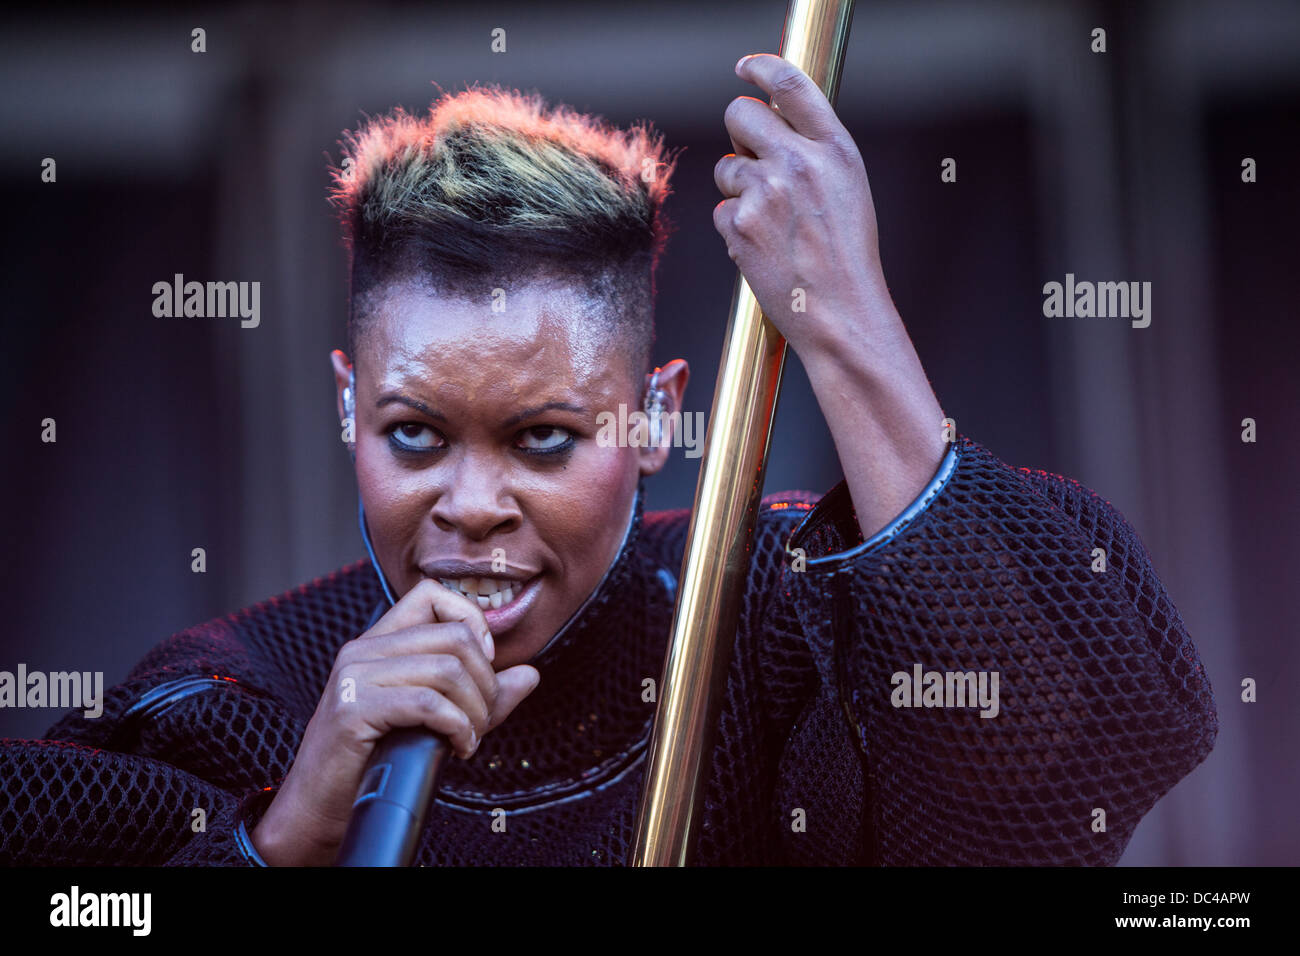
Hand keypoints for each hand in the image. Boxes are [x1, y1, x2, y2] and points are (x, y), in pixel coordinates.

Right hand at [250, 578, 540, 865]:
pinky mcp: (353, 709)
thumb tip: (529, 674)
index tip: (483, 665)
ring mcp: (355, 676)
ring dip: (475, 710)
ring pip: (448, 669)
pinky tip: (457, 747)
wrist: (317, 808)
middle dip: (486, 682)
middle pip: (454, 635)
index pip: (432, 593)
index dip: (471, 622)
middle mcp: (362, 650)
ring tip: (468, 737)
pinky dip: (458, 728)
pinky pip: (428, 703)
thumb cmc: (371, 763)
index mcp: (378, 643)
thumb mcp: (431, 720)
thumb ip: (478, 694)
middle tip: (481, 719)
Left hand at [713, 53, 887, 361]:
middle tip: (750, 160)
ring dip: (739, 192)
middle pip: (739, 115)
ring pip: (726, 170)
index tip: (745, 70)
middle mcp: (801, 163)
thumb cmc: (846, 258)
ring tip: (773, 226)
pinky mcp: (740, 224)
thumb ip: (815, 153)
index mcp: (836, 150)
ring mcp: (767, 193)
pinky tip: (764, 251)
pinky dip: (736, 231)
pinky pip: (721, 212)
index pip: (791, 86)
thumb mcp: (848, 190)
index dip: (761, 70)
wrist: (840, 313)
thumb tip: (771, 127)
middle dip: (736, 133)